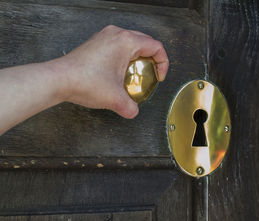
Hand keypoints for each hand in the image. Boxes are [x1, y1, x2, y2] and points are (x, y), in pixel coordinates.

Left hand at [52, 25, 168, 118]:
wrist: (58, 79)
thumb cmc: (84, 82)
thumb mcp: (115, 99)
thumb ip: (131, 107)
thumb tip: (133, 111)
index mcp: (126, 42)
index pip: (156, 47)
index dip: (163, 64)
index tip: (159, 77)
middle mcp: (116, 34)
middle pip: (145, 42)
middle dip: (152, 59)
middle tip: (150, 74)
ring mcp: (104, 36)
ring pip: (131, 42)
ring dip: (138, 57)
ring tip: (135, 73)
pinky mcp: (96, 42)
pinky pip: (118, 45)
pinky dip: (124, 56)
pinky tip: (119, 72)